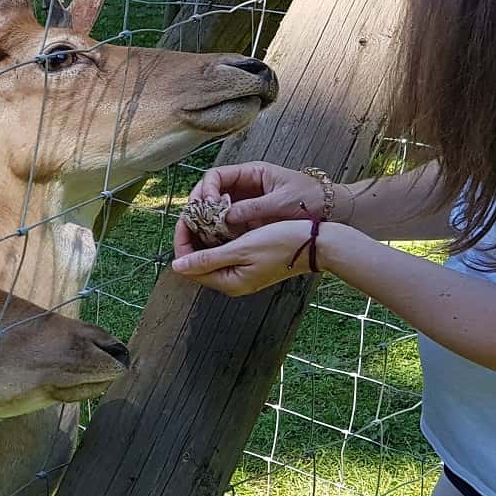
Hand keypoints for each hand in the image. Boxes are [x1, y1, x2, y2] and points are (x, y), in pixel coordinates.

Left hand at [170, 219, 321, 296]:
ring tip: (204, 213)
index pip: (189, 267)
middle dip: (192, 237)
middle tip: (193, 212)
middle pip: (198, 261)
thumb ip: (208, 258)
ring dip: (204, 235)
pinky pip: (226, 252)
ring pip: (211, 254)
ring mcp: (242, 273)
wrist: (318, 244)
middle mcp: (233, 282)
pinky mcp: (251, 264)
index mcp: (229, 283)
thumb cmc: (283, 244)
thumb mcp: (242, 249)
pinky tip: (220, 221)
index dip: (182, 242)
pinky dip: (219, 237)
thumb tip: (177, 267)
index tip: (184, 218)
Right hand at [188, 161, 333, 233]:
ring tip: (199, 236)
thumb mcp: (281, 202)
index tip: (205, 206)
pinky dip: (218, 233)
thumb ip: (252, 208)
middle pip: (209, 193)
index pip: (215, 176)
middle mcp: (244, 187)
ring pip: (215, 211)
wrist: (334, 210)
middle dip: (198, 207)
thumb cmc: (311, 199)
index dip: (205, 190)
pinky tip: (214, 243)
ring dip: (205, 222)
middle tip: (191, 224)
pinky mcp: (250, 220)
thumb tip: (224, 217)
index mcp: (251, 173)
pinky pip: (226, 225)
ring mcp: (246, 204)